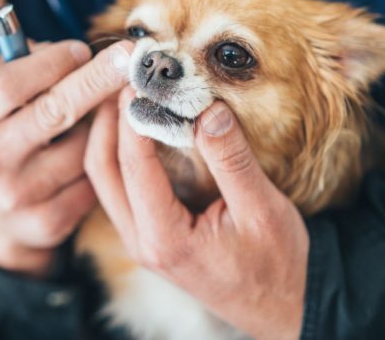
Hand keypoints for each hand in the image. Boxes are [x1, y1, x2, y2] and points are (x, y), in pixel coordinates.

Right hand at [0, 40, 131, 277]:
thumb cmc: (3, 137)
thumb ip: (22, 67)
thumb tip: (72, 49)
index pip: (10, 84)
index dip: (51, 62)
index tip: (83, 49)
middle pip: (53, 111)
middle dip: (96, 80)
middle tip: (128, 58)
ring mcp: (17, 194)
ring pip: (82, 147)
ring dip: (99, 127)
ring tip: (92, 120)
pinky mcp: (47, 221)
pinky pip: (93, 180)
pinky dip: (100, 162)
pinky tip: (93, 156)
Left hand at [85, 88, 307, 338]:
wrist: (282, 307)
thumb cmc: (277, 263)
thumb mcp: (263, 210)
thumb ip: (232, 159)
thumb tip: (207, 108)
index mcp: (165, 238)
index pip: (134, 165)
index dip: (133, 116)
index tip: (139, 77)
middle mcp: (141, 241)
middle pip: (101, 170)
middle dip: (107, 120)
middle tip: (122, 77)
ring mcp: (139, 239)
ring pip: (104, 179)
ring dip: (108, 134)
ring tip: (124, 92)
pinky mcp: (147, 234)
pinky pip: (118, 187)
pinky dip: (120, 152)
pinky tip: (135, 125)